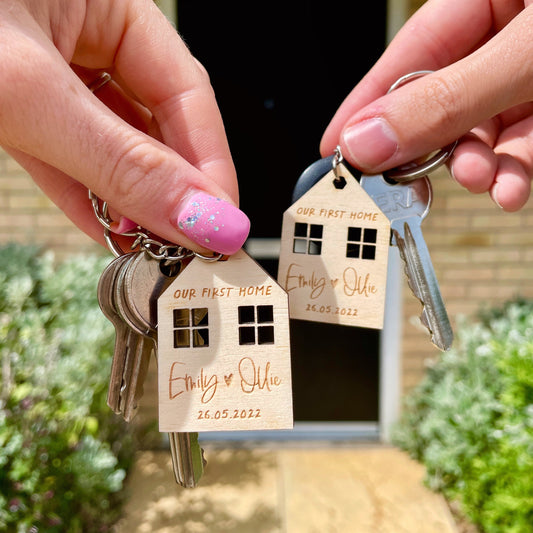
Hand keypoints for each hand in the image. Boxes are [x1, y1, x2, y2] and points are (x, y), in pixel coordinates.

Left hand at [0, 0, 248, 254]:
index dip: (210, 164)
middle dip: (171, 188)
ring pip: (112, 146)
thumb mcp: (30, 92)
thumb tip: (200, 215)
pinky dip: (86, 195)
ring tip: (149, 245)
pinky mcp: (20, 104)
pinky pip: (66, 154)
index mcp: (110, 3)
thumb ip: (119, 160)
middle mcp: (86, 35)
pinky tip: (109, 230)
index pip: (187, 92)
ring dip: (131, 200)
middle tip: (187, 242)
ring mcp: (51, 71)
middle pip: (155, 123)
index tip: (220, 222)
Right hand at [321, 0, 532, 211]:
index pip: (409, 52)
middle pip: (442, 99)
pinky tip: (508, 190)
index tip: (338, 149)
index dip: (369, 104)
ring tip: (479, 180)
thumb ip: (448, 99)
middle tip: (407, 178)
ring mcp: (529, 71)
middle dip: (432, 146)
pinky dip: (514, 172)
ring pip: (483, 129)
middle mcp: (506, 33)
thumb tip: (368, 140)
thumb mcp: (526, 53)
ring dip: (477, 166)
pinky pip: (523, 143)